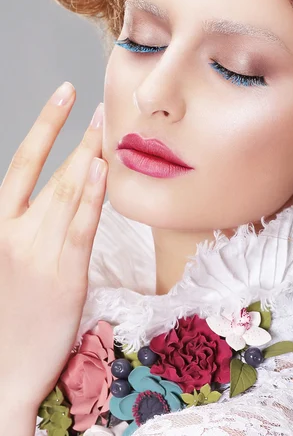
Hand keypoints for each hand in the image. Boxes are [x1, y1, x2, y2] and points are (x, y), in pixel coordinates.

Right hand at [0, 82, 107, 410]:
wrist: (5, 370)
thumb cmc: (12, 313)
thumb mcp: (13, 260)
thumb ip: (34, 224)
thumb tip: (66, 186)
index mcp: (0, 225)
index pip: (22, 163)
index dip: (45, 125)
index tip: (64, 95)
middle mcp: (16, 232)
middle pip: (53, 172)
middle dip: (77, 134)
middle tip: (97, 104)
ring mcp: (39, 253)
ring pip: (70, 193)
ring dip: (91, 155)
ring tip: (108, 126)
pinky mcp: (65, 276)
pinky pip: (81, 227)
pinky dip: (93, 196)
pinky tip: (102, 169)